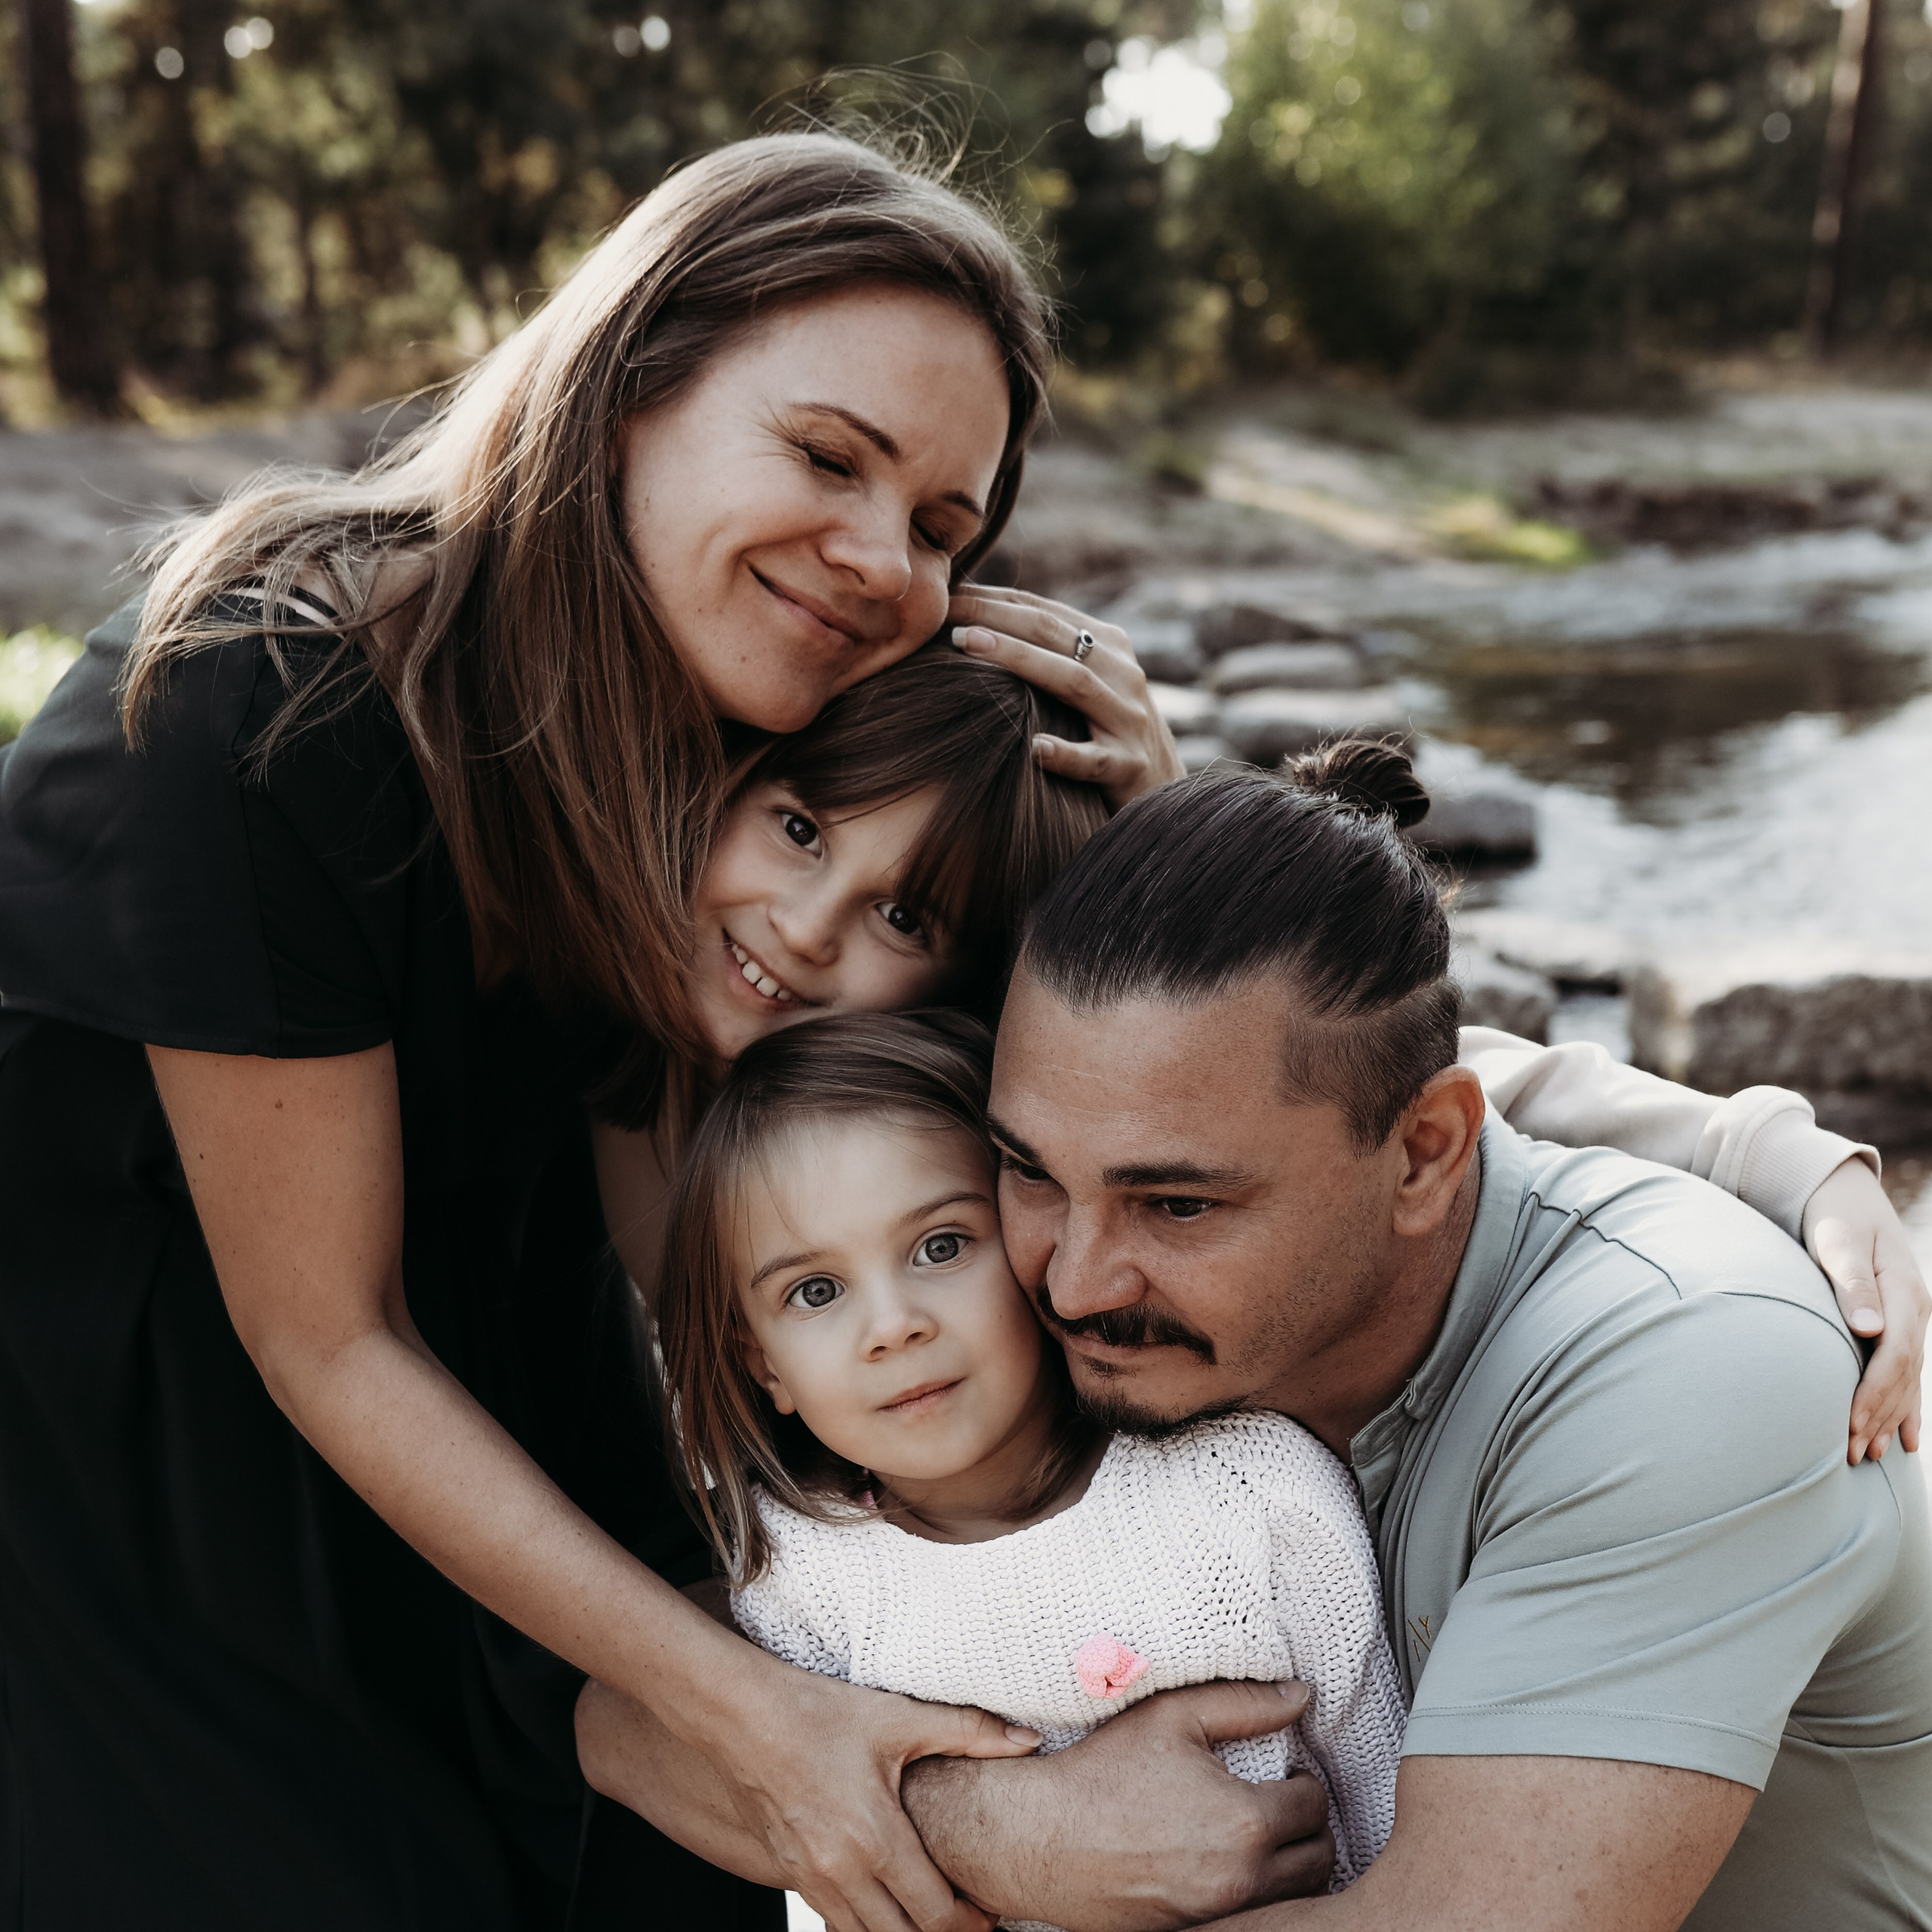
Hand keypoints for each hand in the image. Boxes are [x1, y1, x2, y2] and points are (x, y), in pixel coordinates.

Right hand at [669, 1649, 1035, 1931]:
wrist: (739, 1714)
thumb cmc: (817, 1712)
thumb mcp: (898, 1716)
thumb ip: (969, 1729)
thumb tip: (1027, 1739)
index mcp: (874, 1838)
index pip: (934, 1913)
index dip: (970, 1921)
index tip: (992, 1913)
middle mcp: (841, 1871)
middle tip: (970, 1921)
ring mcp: (810, 1877)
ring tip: (929, 1917)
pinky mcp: (789, 1871)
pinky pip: (833, 1919)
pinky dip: (862, 1923)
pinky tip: (881, 1904)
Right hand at [904, 1680, 1334, 1929]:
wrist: (1041, 1837)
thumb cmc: (1103, 1772)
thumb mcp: (1172, 1716)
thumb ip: (1244, 1703)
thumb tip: (1301, 1694)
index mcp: (1244, 1820)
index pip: (1314, 1805)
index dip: (1303, 1782)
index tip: (1285, 1775)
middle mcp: (1241, 1877)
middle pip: (1318, 1860)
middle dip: (1307, 1829)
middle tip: (1280, 1805)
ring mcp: (1218, 1914)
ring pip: (1293, 1897)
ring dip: (1290, 1867)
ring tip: (1260, 1837)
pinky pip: (1251, 1916)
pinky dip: (1255, 1895)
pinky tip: (1227, 1866)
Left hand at [948, 586, 1185, 809]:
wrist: (1165, 793)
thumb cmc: (1107, 734)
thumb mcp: (1087, 685)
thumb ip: (1048, 655)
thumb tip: (975, 626)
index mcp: (1109, 646)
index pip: (1043, 610)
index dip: (992, 598)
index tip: (944, 593)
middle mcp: (1123, 674)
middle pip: (1053, 633)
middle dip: (996, 617)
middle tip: (945, 612)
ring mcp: (1128, 720)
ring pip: (1073, 682)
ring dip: (1018, 660)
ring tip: (967, 646)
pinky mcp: (1129, 767)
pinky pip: (1094, 759)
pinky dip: (1064, 753)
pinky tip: (1034, 748)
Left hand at [1802, 1157, 1927, 1461]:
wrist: (1845, 1195)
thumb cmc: (1835, 1216)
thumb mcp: (1838, 1240)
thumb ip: (1852, 1281)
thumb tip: (1870, 1328)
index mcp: (1904, 1290)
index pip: (1897, 1352)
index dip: (1876, 1390)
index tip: (1852, 1421)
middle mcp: (1914, 1310)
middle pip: (1902, 1374)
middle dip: (1879, 1415)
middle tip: (1855, 1453)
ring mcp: (1910, 1320)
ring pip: (1906, 1380)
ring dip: (1889, 1418)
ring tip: (1871, 1455)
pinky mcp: (1897, 1326)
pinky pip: (1906, 1374)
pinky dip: (1904, 1407)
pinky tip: (1903, 1441)